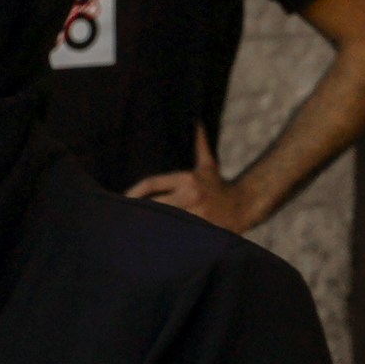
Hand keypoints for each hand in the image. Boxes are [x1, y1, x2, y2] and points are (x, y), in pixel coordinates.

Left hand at [125, 126, 256, 231]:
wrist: (245, 205)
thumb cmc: (219, 186)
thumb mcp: (208, 165)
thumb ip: (200, 144)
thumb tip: (197, 121)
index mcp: (188, 179)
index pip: (152, 183)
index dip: (134, 192)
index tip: (122, 198)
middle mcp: (191, 195)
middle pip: (153, 205)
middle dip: (137, 211)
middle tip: (119, 216)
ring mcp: (197, 214)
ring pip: (163, 222)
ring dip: (146, 225)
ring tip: (129, 230)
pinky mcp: (202, 231)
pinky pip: (175, 236)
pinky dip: (162, 237)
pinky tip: (150, 241)